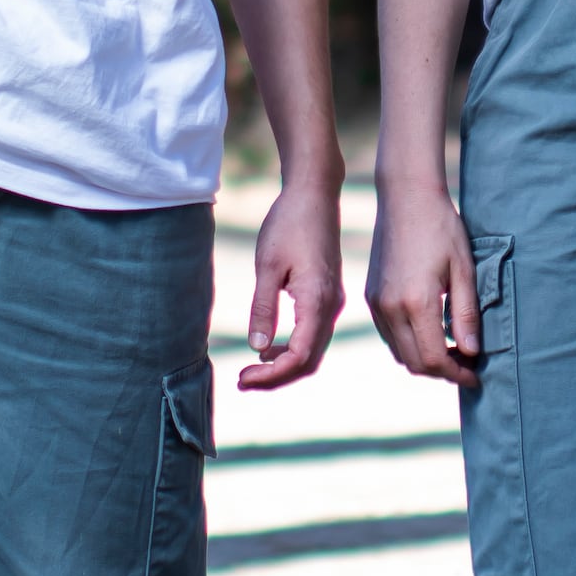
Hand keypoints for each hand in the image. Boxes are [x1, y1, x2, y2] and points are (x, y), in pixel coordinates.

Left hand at [241, 182, 344, 391]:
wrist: (314, 194)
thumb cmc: (289, 224)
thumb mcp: (268, 266)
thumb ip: (263, 308)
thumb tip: (258, 347)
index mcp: (317, 302)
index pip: (298, 357)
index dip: (271, 375)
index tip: (242, 378)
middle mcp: (331, 307)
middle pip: (308, 361)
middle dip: (276, 377)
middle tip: (243, 381)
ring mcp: (333, 302)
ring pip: (313, 350)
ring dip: (284, 365)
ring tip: (252, 369)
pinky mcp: (328, 296)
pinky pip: (314, 334)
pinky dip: (293, 348)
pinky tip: (269, 346)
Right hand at [368, 186, 482, 390]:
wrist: (405, 199)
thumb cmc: (442, 229)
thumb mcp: (464, 270)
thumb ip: (466, 314)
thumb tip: (472, 352)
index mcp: (416, 302)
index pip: (434, 359)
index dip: (457, 374)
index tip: (476, 375)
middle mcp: (390, 308)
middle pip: (415, 363)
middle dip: (442, 371)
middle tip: (467, 366)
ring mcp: (377, 304)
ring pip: (400, 353)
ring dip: (425, 361)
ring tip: (452, 351)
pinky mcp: (371, 297)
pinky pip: (389, 336)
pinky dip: (409, 345)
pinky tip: (431, 333)